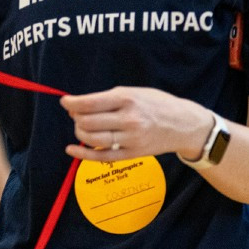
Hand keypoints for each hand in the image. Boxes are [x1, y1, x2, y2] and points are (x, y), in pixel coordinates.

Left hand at [59, 86, 210, 160]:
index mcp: (127, 99)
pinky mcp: (132, 154)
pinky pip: (102, 156)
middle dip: (76, 117)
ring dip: (80, 132)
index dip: (72, 103)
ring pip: (92, 138)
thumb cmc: (156, 104)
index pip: (90, 103)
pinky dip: (83, 154)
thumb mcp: (134, 92)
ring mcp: (131, 138)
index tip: (64, 101)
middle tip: (77, 114)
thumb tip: (78, 106)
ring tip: (82, 127)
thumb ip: (108, 98)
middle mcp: (129, 119)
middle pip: (88, 122)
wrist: (184, 125)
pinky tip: (71, 149)